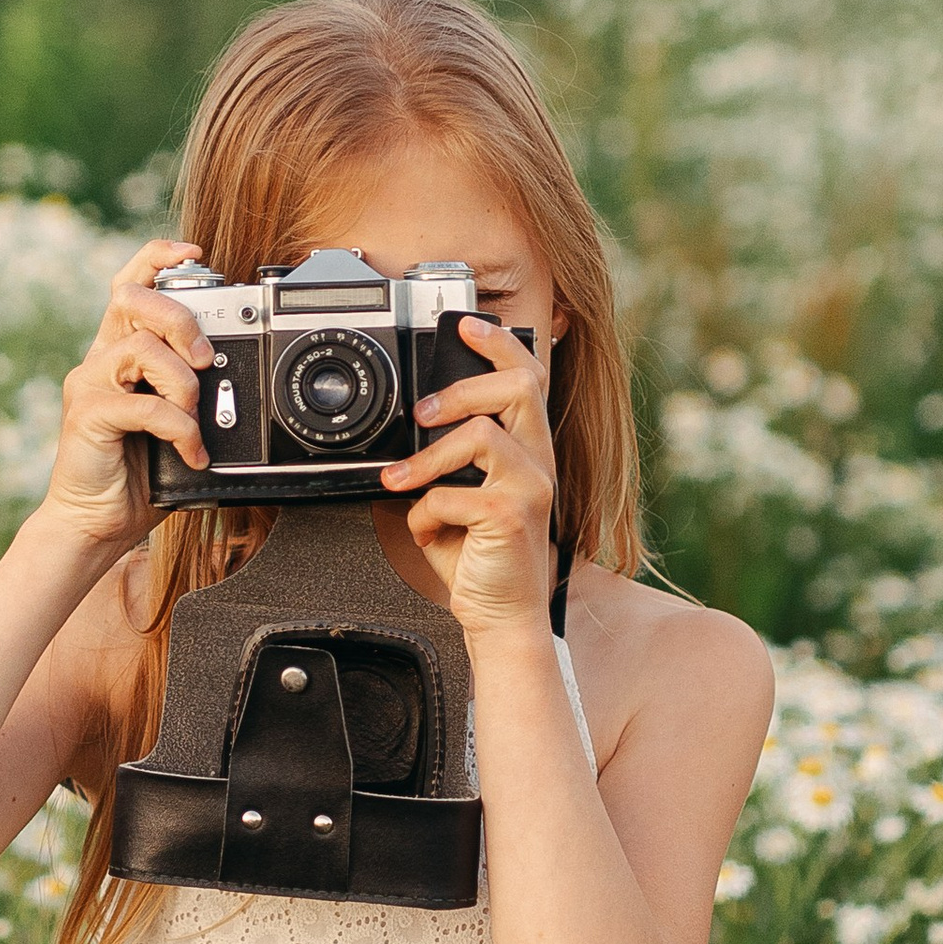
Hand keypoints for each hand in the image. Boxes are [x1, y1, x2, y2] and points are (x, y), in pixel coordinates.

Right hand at [36, 239, 215, 557]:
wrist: (94, 523)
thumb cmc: (138, 475)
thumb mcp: (175, 423)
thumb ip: (192, 391)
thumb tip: (240, 371)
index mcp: (120, 352)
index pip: (130, 284)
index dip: (157, 258)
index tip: (195, 255)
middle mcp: (100, 360)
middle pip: (133, 300)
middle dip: (180, 319)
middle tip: (204, 359)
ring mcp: (91, 385)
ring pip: (141, 348)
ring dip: (182, 382)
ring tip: (193, 418)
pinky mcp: (88, 415)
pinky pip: (142, 404)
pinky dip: (177, 427)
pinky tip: (189, 451)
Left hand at [378, 317, 557, 635]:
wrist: (499, 617)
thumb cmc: (480, 557)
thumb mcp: (461, 496)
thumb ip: (448, 461)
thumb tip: (410, 428)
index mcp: (529, 451)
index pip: (529, 378)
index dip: (500, 344)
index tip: (466, 326)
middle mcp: (539, 464)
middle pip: (519, 387)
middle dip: (461, 388)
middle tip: (423, 411)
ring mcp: (531, 489)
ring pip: (481, 434)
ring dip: (429, 455)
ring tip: (402, 478)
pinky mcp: (511, 518)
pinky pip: (453, 494)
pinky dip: (426, 513)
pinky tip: (426, 530)